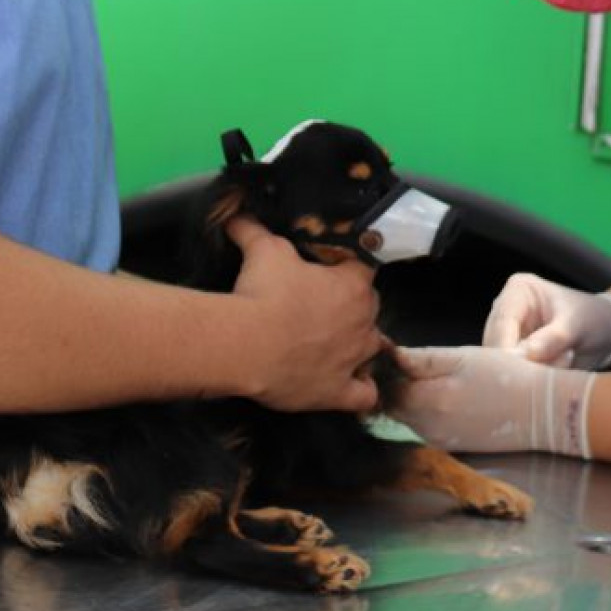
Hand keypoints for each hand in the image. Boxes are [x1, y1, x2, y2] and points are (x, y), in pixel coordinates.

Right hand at [227, 218, 383, 413]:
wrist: (245, 344)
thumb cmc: (262, 293)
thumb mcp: (262, 249)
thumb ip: (255, 230)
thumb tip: (238, 215)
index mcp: (352, 285)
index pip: (363, 269)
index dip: (345, 268)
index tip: (326, 271)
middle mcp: (362, 322)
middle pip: (369, 307)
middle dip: (352, 304)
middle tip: (320, 305)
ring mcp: (354, 359)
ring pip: (372, 348)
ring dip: (358, 343)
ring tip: (333, 342)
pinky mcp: (339, 392)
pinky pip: (364, 395)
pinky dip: (361, 389)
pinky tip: (349, 383)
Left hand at [392, 345, 595, 457]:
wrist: (541, 412)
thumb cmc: (506, 376)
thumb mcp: (463, 356)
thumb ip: (422, 359)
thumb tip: (389, 354)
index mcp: (431, 400)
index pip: (388, 388)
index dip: (386, 370)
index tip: (388, 356)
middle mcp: (430, 427)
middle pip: (394, 407)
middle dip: (393, 387)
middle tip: (404, 366)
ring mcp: (440, 440)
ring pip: (407, 419)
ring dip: (408, 401)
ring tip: (424, 379)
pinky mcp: (452, 447)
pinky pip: (424, 429)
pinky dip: (424, 414)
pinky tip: (442, 398)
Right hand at [483, 273, 610, 369]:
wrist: (608, 333)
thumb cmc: (594, 319)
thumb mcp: (578, 325)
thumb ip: (554, 338)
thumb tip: (528, 354)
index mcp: (518, 291)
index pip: (502, 322)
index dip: (505, 349)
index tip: (515, 373)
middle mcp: (506, 310)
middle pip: (494, 343)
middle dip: (518, 363)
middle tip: (548, 371)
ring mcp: (509, 333)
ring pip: (500, 362)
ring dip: (526, 372)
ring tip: (562, 364)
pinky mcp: (514, 354)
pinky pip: (512, 372)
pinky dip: (529, 378)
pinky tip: (554, 373)